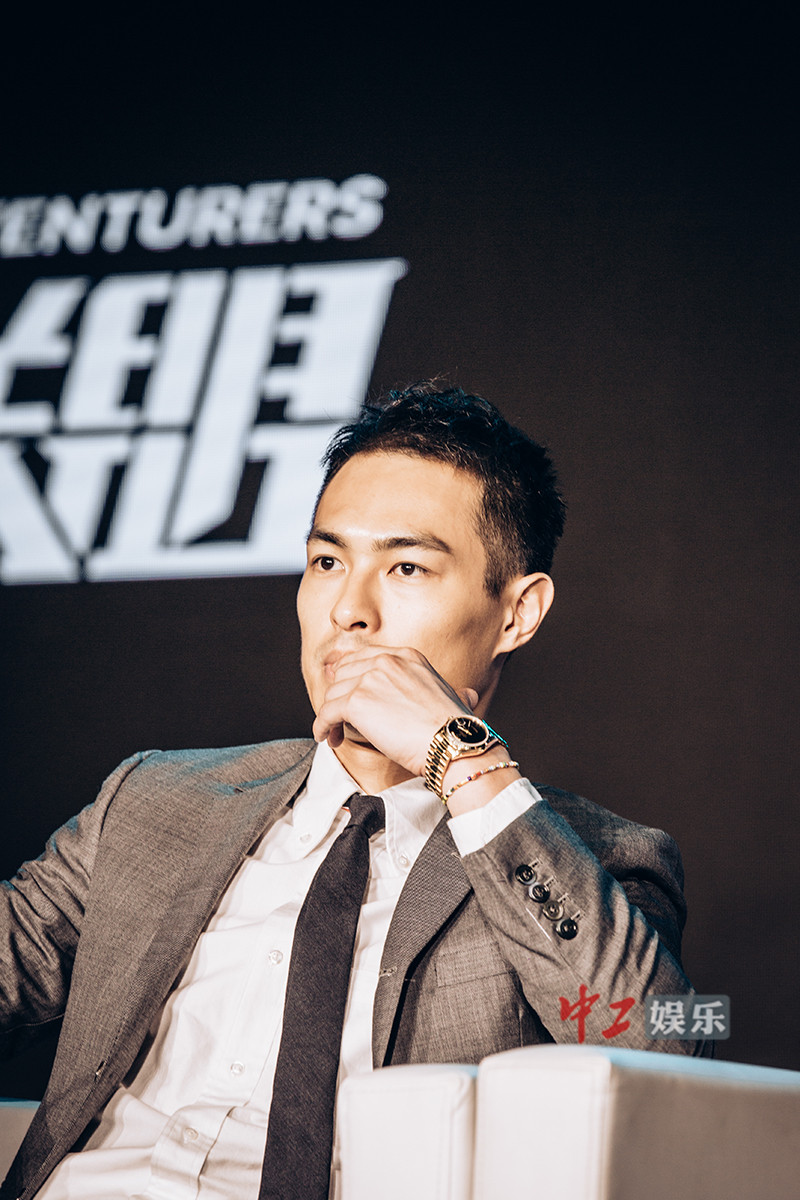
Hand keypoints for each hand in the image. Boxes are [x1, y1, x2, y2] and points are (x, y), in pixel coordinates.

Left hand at [312, 646, 478, 776]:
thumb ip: (451, 690)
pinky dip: (322, 726)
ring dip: (330, 715)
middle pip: (343, 674)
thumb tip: (467, 695)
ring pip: (332, 694)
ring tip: (336, 733)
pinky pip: (326, 712)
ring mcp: (369, 679)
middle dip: (339, 696)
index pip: (363, 659)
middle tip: (341, 718)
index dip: (351, 679)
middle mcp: (386, 661)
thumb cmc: (455, 728)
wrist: (452, 742)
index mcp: (406, 656)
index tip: (348, 696)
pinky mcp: (356, 701)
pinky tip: (327, 737)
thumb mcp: (454, 696)